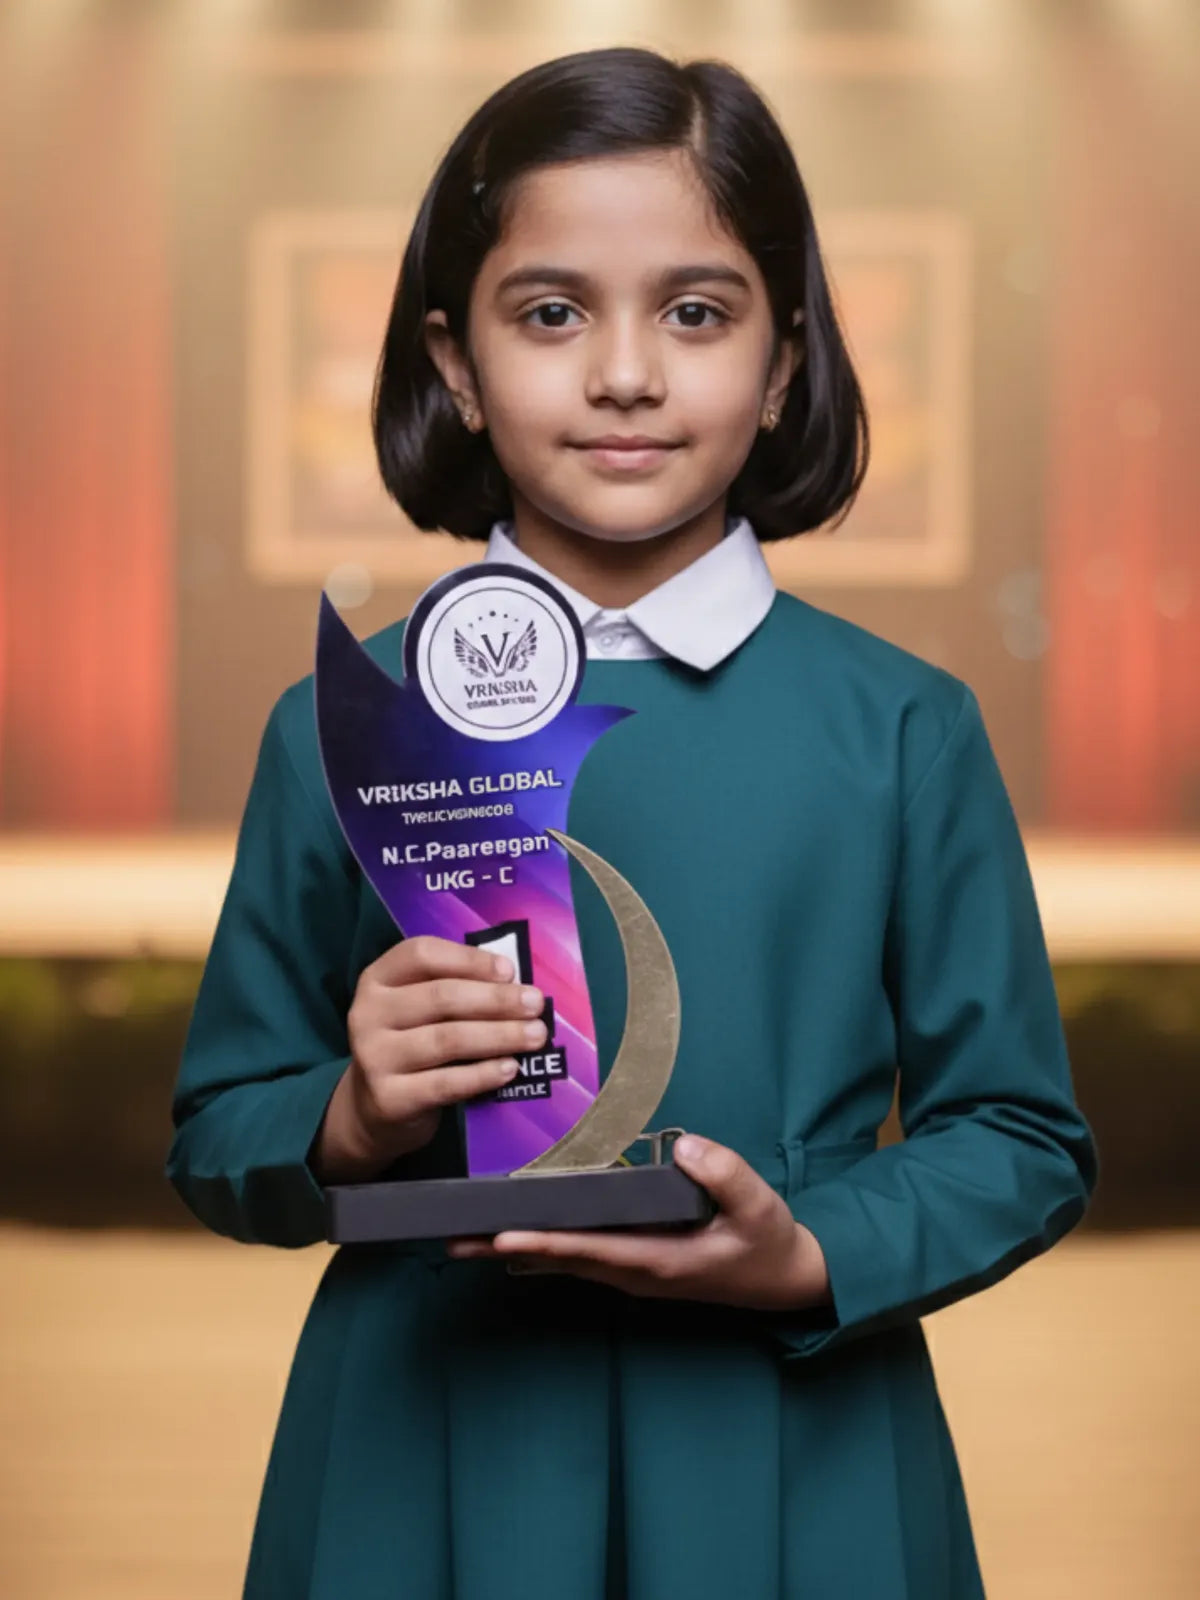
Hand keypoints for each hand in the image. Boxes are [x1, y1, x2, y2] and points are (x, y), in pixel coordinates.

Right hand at [313, 935, 547, 1183]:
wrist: (376, 1108)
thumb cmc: (412, 1042)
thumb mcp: (420, 1007)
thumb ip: (455, 988)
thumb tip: (515, 984)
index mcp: (378, 978)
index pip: (422, 954)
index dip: (469, 959)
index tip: (510, 970)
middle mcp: (367, 1013)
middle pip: (440, 997)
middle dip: (496, 999)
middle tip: (536, 1004)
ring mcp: (374, 1057)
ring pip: (447, 1040)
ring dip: (499, 1035)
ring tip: (536, 1036)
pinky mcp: (389, 1098)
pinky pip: (445, 1083)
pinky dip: (483, 1074)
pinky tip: (510, 1068)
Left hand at [448, 1134, 831, 1313]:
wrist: (784, 1277)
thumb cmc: (768, 1241)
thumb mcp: (759, 1207)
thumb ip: (725, 1176)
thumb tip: (686, 1146)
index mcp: (657, 1259)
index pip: (590, 1249)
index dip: (544, 1240)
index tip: (502, 1234)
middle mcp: (633, 1271)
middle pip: (558, 1258)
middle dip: (506, 1248)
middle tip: (452, 1238)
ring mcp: (630, 1269)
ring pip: (561, 1259)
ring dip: (514, 1248)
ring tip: (464, 1237)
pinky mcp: (632, 1260)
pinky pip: (576, 1253)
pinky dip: (541, 1243)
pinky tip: (512, 1234)